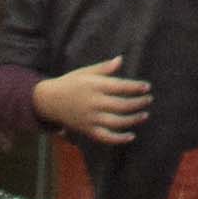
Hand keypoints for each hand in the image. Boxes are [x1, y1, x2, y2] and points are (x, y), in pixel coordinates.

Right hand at [33, 58, 151, 141]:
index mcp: (94, 86)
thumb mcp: (85, 72)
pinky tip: (131, 136)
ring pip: (116, 122)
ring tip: (145, 115)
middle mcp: (94, 103)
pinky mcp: (87, 130)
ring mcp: (90, 118)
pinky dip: (119, 139)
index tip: (147, 87)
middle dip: (138, 103)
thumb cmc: (70, 82)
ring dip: (133, 120)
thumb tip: (120, 59)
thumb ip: (104, 68)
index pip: (120, 87)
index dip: (135, 87)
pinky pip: (105, 137)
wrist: (49, 101)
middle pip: (121, 105)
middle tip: (149, 100)